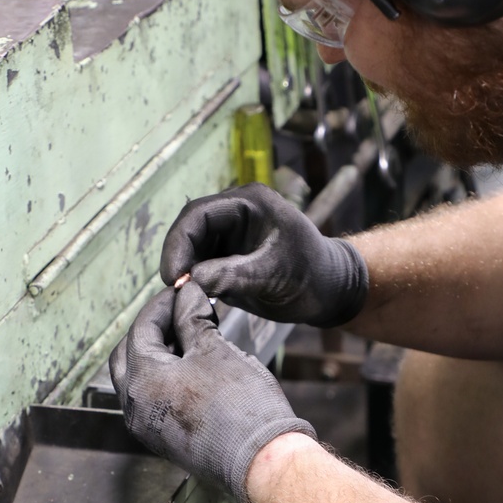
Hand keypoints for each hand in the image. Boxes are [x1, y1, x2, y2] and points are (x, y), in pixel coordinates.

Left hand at [109, 281, 316, 502]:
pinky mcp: (163, 440)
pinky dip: (164, 379)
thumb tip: (186, 295)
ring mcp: (147, 427)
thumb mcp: (215, 350)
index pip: (141, 329)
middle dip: (151, 330)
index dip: (162, 305)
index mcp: (143, 380)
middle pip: (128, 355)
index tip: (183, 292)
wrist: (261, 461)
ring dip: (157, 355)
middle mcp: (135, 407)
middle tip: (179, 314)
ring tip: (189, 338)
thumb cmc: (241, 406)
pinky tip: (191, 368)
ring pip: (138, 380)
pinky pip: (152, 401)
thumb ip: (193, 319)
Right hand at [160, 182, 368, 326]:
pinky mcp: (228, 255)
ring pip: (192, 249)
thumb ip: (231, 276)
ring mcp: (231, 234)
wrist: (330, 291)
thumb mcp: (273, 276)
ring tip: (183, 298)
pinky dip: (193, 281)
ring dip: (185, 272)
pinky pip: (201, 264)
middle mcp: (236, 213)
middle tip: (174, 290)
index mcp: (250, 203)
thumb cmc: (312, 276)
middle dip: (179, 259)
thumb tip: (188, 282)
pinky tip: (193, 299)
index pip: (199, 215)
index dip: (179, 244)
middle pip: (190, 230)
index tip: (172, 276)